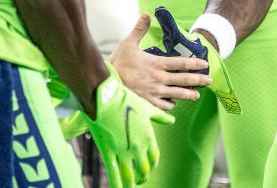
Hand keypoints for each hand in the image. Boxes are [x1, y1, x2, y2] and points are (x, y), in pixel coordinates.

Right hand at [83, 63, 172, 187]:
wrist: (104, 97)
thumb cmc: (125, 100)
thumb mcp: (146, 108)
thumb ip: (160, 116)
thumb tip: (172, 119)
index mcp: (148, 137)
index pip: (154, 158)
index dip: (151, 165)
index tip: (148, 168)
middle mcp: (138, 147)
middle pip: (144, 169)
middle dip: (142, 176)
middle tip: (139, 179)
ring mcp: (123, 151)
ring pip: (131, 175)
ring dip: (132, 183)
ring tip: (131, 186)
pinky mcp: (109, 152)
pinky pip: (114, 173)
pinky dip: (117, 184)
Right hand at [109, 13, 210, 109]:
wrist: (105, 83)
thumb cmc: (117, 63)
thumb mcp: (128, 43)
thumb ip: (139, 29)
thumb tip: (146, 14)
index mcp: (156, 64)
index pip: (181, 63)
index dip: (195, 64)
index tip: (204, 64)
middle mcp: (158, 79)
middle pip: (184, 80)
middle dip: (198, 80)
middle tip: (209, 81)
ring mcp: (154, 92)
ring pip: (177, 94)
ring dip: (189, 94)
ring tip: (197, 95)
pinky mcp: (147, 102)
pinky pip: (163, 105)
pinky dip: (170, 105)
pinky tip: (174, 103)